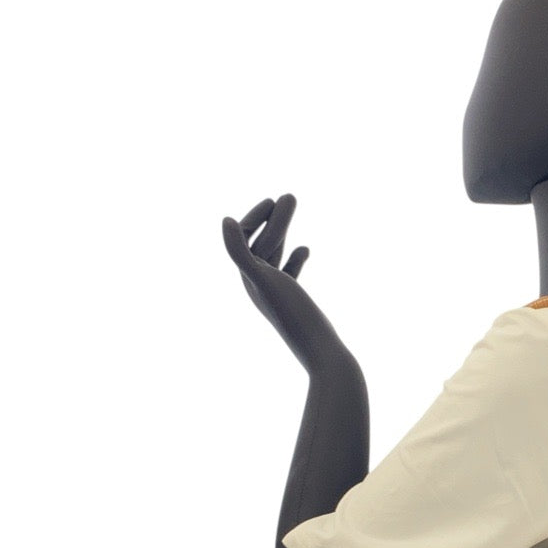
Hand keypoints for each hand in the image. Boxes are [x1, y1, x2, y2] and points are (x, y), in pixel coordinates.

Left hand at [222, 194, 346, 370]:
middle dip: (273, 219)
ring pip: (277, 255)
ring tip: (295, 211)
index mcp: (248, 279)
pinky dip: (294, 258)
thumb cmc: (293, 316)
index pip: (245, 240)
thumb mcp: (264, 279)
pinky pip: (290, 274)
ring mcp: (278, 294)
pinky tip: (305, 249)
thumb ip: (240, 252)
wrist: (321, 350)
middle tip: (289, 197)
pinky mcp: (294, 302)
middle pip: (261, 244)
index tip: (273, 200)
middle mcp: (259, 286)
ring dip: (285, 231)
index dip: (257, 217)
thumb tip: (226, 219)